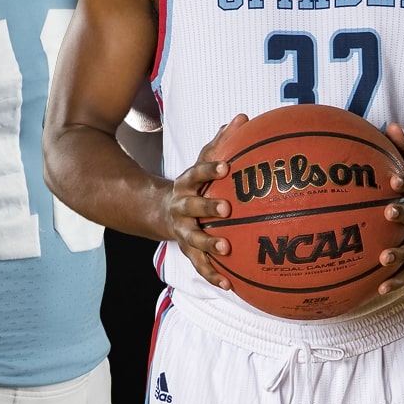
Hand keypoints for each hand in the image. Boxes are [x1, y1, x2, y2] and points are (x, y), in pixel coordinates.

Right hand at [169, 116, 246, 289]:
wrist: (160, 211)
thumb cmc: (193, 184)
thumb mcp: (202, 162)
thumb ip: (221, 142)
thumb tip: (243, 118)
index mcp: (186, 184)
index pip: (196, 173)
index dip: (209, 170)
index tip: (226, 167)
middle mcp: (181, 207)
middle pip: (192, 206)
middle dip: (207, 207)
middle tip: (227, 209)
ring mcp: (182, 230)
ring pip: (193, 238)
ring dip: (208, 243)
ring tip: (226, 248)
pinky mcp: (187, 250)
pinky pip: (200, 265)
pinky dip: (214, 275)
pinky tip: (230, 285)